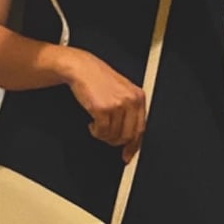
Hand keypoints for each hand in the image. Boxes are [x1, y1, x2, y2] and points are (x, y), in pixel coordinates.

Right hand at [62, 47, 145, 162]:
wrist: (82, 68)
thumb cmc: (99, 79)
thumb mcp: (122, 92)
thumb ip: (129, 112)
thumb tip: (129, 139)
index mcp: (138, 97)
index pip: (141, 129)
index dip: (134, 146)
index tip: (128, 155)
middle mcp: (130, 101)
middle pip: (128, 136)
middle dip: (115, 141)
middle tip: (106, 137)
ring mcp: (117, 105)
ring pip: (113, 136)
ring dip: (103, 135)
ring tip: (98, 125)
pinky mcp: (103, 109)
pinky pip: (101, 132)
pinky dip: (95, 132)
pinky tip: (92, 123)